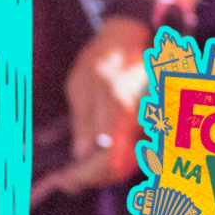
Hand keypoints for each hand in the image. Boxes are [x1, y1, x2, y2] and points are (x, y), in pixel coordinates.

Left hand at [33, 17, 149, 205]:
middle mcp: (143, 120)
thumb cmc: (103, 57)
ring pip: (130, 163)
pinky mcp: (152, 122)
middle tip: (68, 176)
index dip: (84, 177)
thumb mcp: (81, 84)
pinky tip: (96, 154)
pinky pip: (136, 152)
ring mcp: (151, 122)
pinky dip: (115, 159)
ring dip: (103, 171)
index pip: (108, 162)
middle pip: (121, 169)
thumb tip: (82, 153)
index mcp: (122, 111)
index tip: (63, 178)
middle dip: (92, 177)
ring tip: (78, 167)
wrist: (133, 35)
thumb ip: (83, 121)